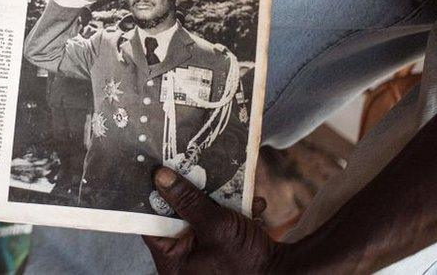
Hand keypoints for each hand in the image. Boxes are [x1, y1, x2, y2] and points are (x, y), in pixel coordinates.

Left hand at [143, 167, 283, 273]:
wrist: (286, 274)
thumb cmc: (247, 260)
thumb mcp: (215, 224)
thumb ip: (187, 200)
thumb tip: (161, 177)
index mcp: (173, 263)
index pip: (151, 225)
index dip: (153, 198)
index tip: (157, 173)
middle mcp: (184, 263)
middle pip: (177, 218)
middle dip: (193, 196)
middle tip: (196, 172)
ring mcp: (203, 257)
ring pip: (201, 219)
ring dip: (220, 203)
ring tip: (237, 192)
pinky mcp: (221, 251)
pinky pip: (219, 226)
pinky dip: (234, 215)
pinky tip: (254, 207)